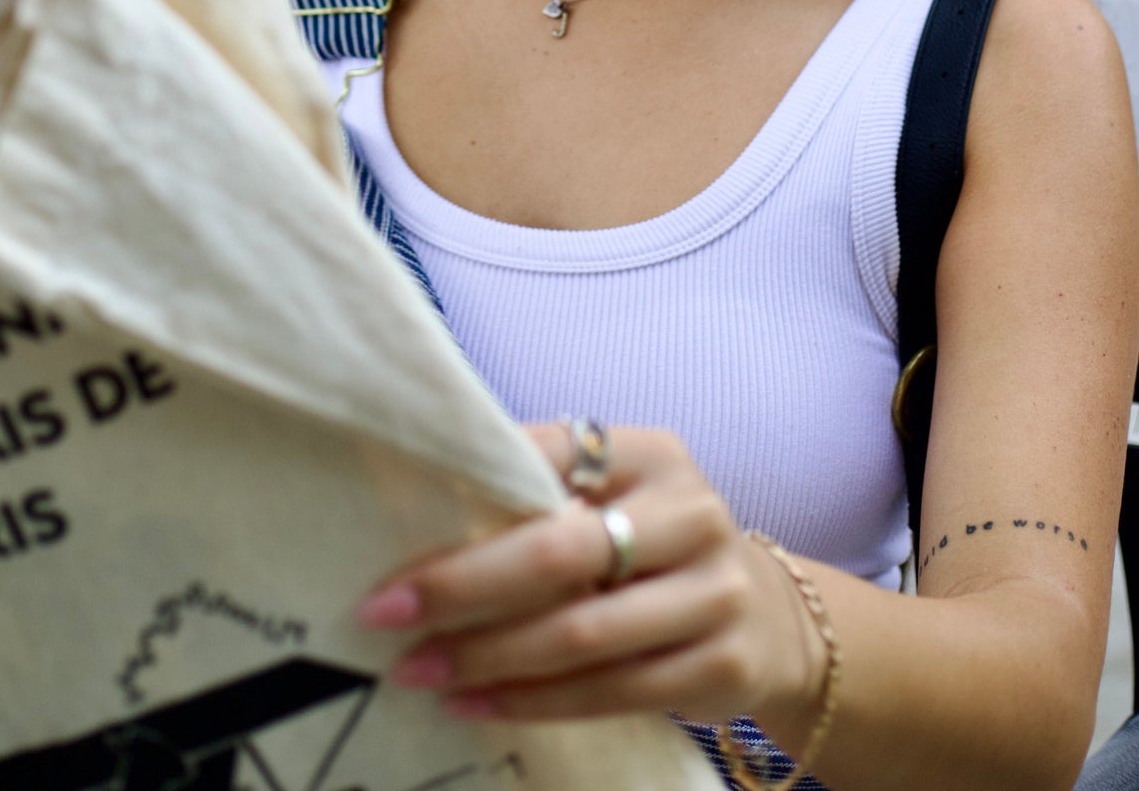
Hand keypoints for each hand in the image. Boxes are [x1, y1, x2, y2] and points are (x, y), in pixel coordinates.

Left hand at [357, 423, 824, 728]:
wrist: (768, 618)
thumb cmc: (653, 548)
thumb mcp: (617, 499)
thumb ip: (544, 494)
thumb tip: (421, 507)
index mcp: (652, 454)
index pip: (548, 460)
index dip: (467, 495)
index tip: (393, 546)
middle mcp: (690, 512)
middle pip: (560, 551)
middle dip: (464, 586)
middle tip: (387, 615)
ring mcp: (713, 592)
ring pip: (582, 633)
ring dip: (489, 657)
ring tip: (419, 671)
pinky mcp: (720, 665)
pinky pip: (611, 691)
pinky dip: (535, 702)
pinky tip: (478, 704)